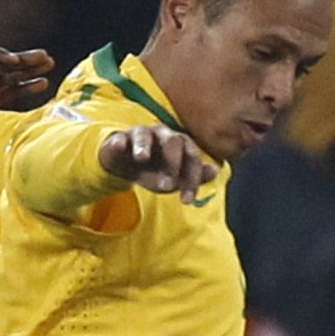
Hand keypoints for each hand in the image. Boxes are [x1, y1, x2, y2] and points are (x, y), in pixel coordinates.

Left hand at [0, 44, 53, 163]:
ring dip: (30, 71)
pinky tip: (42, 84)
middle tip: (44, 56)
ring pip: (11, 76)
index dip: (0, 55)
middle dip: (23, 59)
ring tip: (49, 64)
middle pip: (3, 61)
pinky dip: (26, 89)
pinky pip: (11, 94)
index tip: (13, 62)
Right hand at [98, 125, 217, 202]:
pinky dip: (120, 142)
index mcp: (180, 143)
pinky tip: (120, 146)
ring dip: (144, 146)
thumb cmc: (153, 169)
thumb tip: (215, 171)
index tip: (187, 200)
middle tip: (168, 185)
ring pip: (144, 135)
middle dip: (173, 163)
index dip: (192, 178)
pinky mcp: (119, 139)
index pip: (192, 157)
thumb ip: (193, 177)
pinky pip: (120, 139)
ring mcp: (140, 135)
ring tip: (141, 158)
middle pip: (173, 141)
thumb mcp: (173, 178)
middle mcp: (162, 135)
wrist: (124, 163)